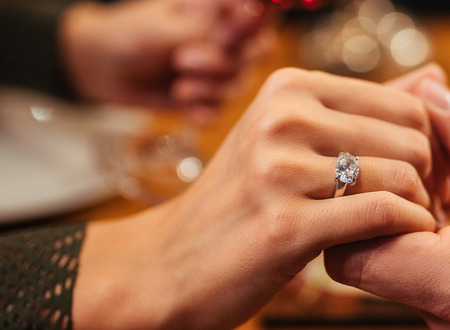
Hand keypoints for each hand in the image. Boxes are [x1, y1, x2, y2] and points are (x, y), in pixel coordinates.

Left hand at [59, 0, 275, 121]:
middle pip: (257, 53)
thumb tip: (253, 11)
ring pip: (241, 82)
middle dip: (223, 64)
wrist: (100, 70)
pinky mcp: (209, 95)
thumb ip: (211, 29)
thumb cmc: (128, 35)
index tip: (224, 38)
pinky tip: (186, 106)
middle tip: (183, 62)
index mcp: (218, 8)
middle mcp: (225, 36)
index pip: (259, 12)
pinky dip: (206, 110)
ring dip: (210, 89)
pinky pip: (225, 107)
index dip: (251, 27)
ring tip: (179, 87)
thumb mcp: (167, 30)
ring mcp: (219, 67)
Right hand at [70, 68, 436, 329]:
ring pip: (403, 176)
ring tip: (416, 230)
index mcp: (290, 89)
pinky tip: (406, 242)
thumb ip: (364, 109)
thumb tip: (437, 73)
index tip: (433, 183)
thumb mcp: (292, 140)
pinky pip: (382, 215)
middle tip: (432, 212)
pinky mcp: (285, 225)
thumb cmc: (242, 205)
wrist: (166, 267)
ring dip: (424, 211)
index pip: (408, 105)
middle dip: (435, 183)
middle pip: (413, 140)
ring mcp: (280, 170)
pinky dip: (410, 230)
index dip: (436, 148)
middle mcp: (283, 117)